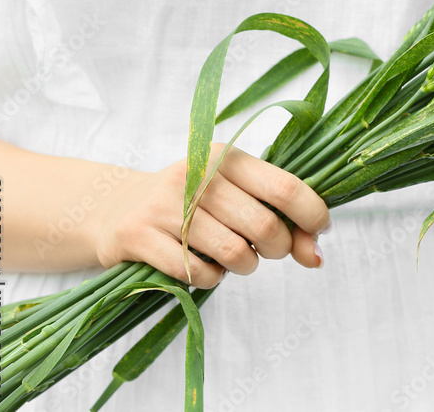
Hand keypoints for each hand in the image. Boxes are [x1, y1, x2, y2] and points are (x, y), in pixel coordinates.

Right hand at [89, 144, 329, 287]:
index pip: (285, 187)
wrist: (114, 206)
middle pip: (264, 226)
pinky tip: (203, 265)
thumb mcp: (235, 195)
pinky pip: (198, 273)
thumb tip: (316, 256)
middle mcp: (196, 175)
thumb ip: (282, 220)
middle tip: (267, 249)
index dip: (312, 215)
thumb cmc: (191, 203)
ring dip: (245, 265)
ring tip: (235, 256)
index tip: (319, 230)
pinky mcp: (139, 234)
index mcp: (225, 156)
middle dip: (278, 248)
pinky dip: (211, 278)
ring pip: (235, 253)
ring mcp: (165, 204)